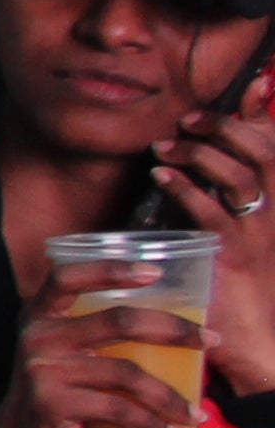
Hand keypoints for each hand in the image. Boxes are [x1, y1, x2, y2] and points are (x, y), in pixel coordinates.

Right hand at [0, 257, 213, 427]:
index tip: (154, 272)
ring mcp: (43, 369)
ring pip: (126, 372)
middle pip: (118, 321)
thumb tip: (174, 328)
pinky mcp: (53, 403)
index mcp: (42, 315)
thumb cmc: (59, 395)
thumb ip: (97, 334)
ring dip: (169, 395)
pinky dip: (153, 424)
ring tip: (194, 412)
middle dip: (174, 329)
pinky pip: (119, 409)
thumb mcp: (68, 354)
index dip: (111, 269)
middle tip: (209, 340)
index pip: (69, 277)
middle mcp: (38, 336)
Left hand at [151, 81, 274, 388]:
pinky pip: (212, 210)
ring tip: (166, 149)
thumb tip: (190, 165)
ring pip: (240, 174)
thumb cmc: (241, 286)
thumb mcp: (239, 233)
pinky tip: (163, 176)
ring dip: (201, 154)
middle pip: (263, 150)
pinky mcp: (234, 252)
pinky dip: (186, 187)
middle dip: (227, 126)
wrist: (259, 337)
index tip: (245, 90)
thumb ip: (223, 198)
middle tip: (189, 120)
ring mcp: (258, 231)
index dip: (261, 114)